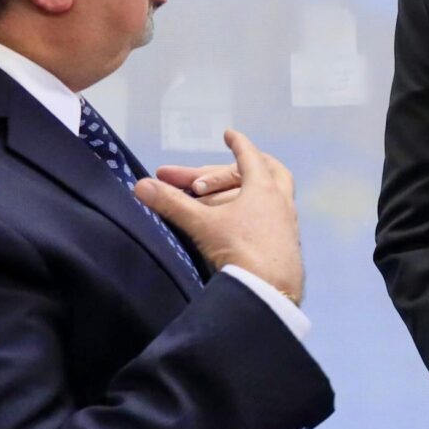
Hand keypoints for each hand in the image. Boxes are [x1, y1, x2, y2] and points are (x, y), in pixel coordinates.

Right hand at [135, 129, 303, 303]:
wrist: (272, 293)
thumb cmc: (240, 250)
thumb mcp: (202, 224)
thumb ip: (172, 203)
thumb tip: (140, 185)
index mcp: (264, 188)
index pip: (250, 156)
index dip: (238, 143)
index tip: (229, 134)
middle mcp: (281, 202)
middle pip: (263, 174)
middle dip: (231, 171)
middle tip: (204, 178)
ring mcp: (287, 225)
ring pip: (266, 198)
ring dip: (239, 194)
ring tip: (212, 200)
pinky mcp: (286, 246)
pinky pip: (267, 219)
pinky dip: (249, 214)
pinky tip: (233, 226)